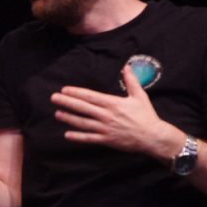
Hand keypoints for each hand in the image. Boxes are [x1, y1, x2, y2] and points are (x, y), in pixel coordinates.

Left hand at [50, 65, 182, 159]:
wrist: (153, 137)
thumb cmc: (146, 115)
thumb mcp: (139, 96)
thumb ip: (131, 81)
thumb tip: (126, 67)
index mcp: (113, 104)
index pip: (90, 96)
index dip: (76, 93)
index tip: (65, 89)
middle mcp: (107, 116)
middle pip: (83, 108)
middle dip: (67, 102)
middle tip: (54, 98)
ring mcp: (106, 129)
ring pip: (83, 123)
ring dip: (69, 118)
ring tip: (57, 114)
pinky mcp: (107, 140)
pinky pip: (89, 138)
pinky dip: (78, 137)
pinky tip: (67, 135)